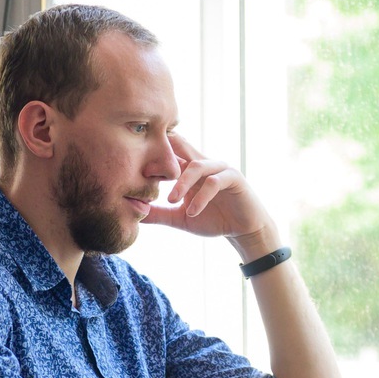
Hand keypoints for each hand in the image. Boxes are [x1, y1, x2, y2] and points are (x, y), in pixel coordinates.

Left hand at [142, 135, 276, 256]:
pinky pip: (214, 183)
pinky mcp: (233, 178)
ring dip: (182, 183)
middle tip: (146, 171)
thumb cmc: (212, 220)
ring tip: (171, 201)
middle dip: (164, 156)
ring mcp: (219, 169)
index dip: (153, 158)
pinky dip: (201, 197)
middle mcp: (203, 163)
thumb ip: (160, 214)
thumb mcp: (180, 218)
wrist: (242, 230)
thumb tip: (135, 214)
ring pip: (197, 166)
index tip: (136, 171)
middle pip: (182, 147)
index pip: (169, 153)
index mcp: (189, 169)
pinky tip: (191, 212)